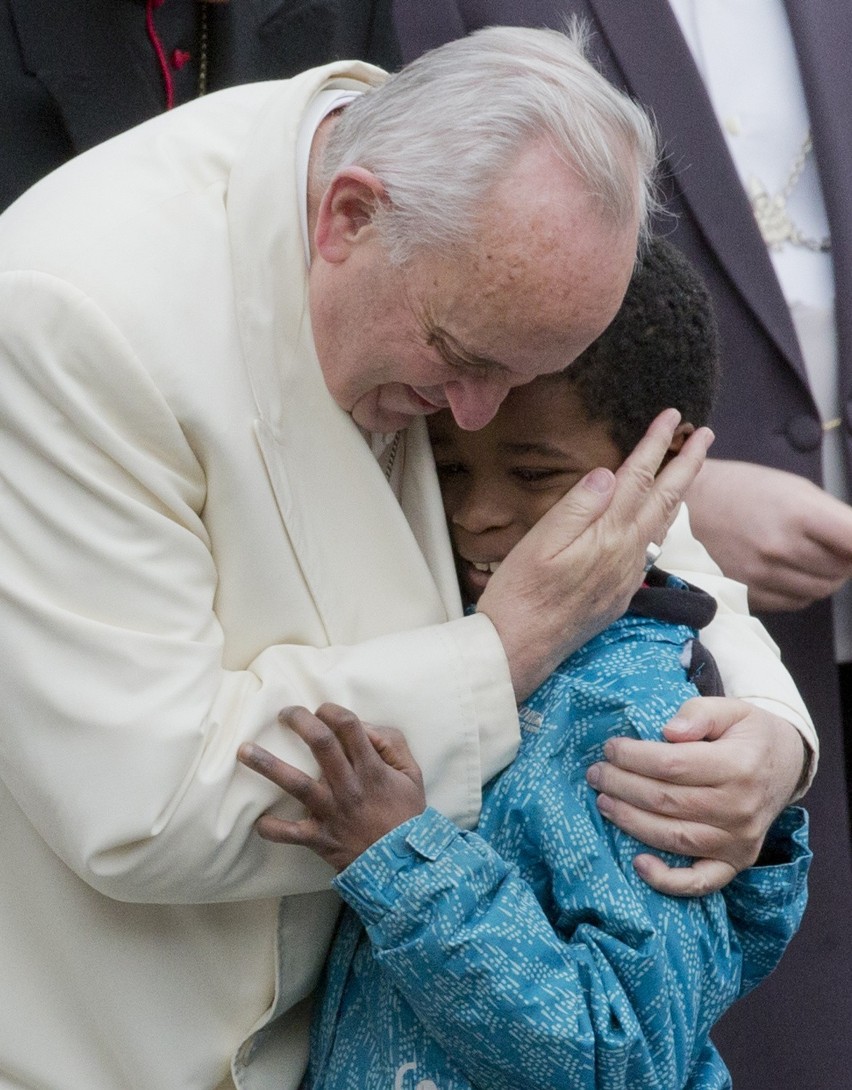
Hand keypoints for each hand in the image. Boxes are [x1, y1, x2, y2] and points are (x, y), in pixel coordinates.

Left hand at [237, 703, 425, 871]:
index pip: (348, 727)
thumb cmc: (405, 814)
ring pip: (296, 783)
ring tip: (244, 751)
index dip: (332, 711)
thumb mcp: (411, 773)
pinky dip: (271, 828)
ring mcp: (331, 812)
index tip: (321, 709)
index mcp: (371, 768)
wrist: (404, 865)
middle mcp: (349, 786)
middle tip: (284, 714)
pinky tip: (258, 819)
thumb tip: (363, 726)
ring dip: (268, 765)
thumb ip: (392, 744)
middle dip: (298, 721)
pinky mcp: (319, 838)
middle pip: (320, 744)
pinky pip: (289, 834)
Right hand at [478, 409, 712, 698]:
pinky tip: (657, 519)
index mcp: (606, 535)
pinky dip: (662, 523)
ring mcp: (626, 577)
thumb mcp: (539, 543)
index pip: (639, 478)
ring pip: (663, 525)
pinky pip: (650, 549)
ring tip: (690, 470)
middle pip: (666, 500)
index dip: (657, 444)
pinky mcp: (619, 595)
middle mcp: (625, 555)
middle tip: (706, 435)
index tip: (673, 416)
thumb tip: (608, 472)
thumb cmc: (518, 595)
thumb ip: (577, 506)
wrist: (518, 651)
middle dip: (688, 464)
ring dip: (680, 492)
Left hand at [585, 697, 806, 895]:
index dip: (634, 757)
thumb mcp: (732, 709)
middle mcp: (740, 809)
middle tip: (596, 773)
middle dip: (622, 786)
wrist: (787, 765)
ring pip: (674, 838)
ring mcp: (739, 841)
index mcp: (739, 767)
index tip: (610, 748)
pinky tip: (638, 864)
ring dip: (631, 822)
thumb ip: (699, 713)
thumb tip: (668, 730)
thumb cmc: (750, 734)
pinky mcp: (736, 862)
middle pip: (667, 801)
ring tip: (604, 802)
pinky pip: (701, 882)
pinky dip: (668, 881)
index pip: (673, 765)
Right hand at [687, 459, 851, 610]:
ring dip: (825, 575)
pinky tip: (786, 569)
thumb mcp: (791, 488)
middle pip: (843, 570)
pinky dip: (801, 589)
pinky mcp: (749, 595)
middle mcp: (781, 549)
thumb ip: (833, 517)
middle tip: (829, 544)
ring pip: (822, 589)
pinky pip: (796, 602)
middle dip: (845, 559)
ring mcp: (763, 576)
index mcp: (797, 513)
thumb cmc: (737, 490)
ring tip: (805, 554)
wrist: (682, 509)